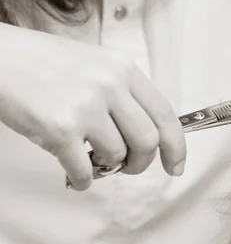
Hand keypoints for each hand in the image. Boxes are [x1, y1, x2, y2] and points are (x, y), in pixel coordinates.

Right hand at [0, 24, 185, 190]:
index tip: (175, 165)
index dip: (176, 145)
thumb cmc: (41, 62)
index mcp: (123, 69)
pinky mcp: (59, 128)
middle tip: (129, 167)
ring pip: (117, 155)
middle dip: (142, 162)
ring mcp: (85, 106)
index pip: (165, 114)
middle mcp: (110, 85)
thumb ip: (122, 93)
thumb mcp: (94, 64)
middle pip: (148, 140)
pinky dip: (83, 181)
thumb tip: (144, 135)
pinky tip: (76, 177)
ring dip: (108, 167)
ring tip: (93, 160)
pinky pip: (83, 170)